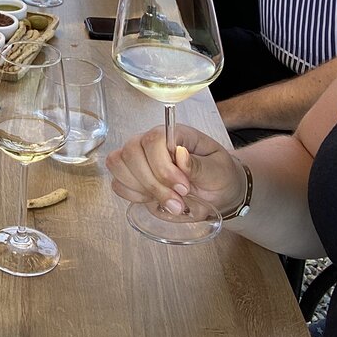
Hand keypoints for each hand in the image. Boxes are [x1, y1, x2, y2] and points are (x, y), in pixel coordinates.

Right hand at [106, 124, 243, 216]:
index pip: (152, 139)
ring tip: (169, 203)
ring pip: (119, 165)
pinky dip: (133, 195)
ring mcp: (139, 158)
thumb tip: (180, 154)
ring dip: (142, 189)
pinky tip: (153, 200)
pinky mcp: (133, 176)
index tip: (184, 188)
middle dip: (153, 183)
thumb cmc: (219, 176)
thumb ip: (199, 165)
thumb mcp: (219, 171)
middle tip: (178, 201)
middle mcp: (151, 142)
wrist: (218, 191)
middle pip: (131, 153)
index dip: (163, 167)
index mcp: (174, 134)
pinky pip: (118, 183)